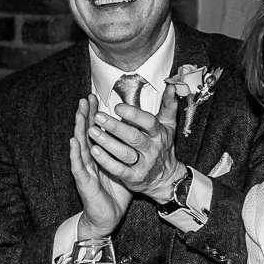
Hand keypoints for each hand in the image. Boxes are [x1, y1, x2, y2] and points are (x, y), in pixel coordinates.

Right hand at [69, 97, 130, 238]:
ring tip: (79, 113)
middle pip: (86, 133)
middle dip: (86, 115)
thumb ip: (127, 151)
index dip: (95, 115)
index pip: (96, 131)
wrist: (107, 216)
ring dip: (79, 128)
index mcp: (100, 155)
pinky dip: (76, 153)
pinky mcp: (84, 182)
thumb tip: (137, 134)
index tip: (96, 98)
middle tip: (86, 98)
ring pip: (81, 145)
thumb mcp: (124, 167)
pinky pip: (79, 166)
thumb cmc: (115, 191)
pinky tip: (74, 141)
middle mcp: (91, 159)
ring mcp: (86, 170)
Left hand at [87, 83, 182, 198]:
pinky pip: (118, 170)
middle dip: (115, 127)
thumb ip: (168, 105)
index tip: (118, 107)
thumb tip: (172, 86)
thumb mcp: (169, 125)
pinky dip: (106, 161)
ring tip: (91, 131)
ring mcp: (143, 165)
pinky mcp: (134, 178)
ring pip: (124, 153)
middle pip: (134, 137)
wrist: (166, 177)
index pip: (149, 123)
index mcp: (159, 134)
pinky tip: (94, 151)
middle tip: (97, 116)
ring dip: (107, 142)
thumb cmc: (163, 146)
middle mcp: (152, 150)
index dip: (134, 115)